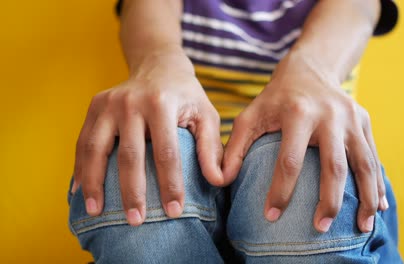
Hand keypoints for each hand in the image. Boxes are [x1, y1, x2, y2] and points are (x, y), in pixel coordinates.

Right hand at [72, 51, 223, 225]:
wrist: (158, 65)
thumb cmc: (186, 96)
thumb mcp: (206, 115)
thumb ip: (212, 147)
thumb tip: (218, 181)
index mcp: (162, 104)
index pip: (167, 153)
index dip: (170, 185)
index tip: (174, 212)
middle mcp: (131, 102)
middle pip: (129, 155)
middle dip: (132, 192)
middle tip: (135, 221)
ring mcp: (108, 103)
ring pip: (96, 149)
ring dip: (94, 183)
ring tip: (95, 212)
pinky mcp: (94, 106)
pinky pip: (83, 141)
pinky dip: (80, 167)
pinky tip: (80, 191)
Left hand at [222, 50, 387, 232]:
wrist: (310, 69)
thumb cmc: (275, 98)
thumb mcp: (250, 115)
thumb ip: (234, 146)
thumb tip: (222, 180)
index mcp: (298, 113)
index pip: (290, 160)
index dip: (281, 191)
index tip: (271, 216)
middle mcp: (329, 115)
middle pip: (334, 166)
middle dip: (329, 202)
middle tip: (320, 229)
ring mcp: (352, 118)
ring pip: (364, 163)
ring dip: (365, 198)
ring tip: (363, 227)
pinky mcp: (364, 121)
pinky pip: (374, 157)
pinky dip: (377, 183)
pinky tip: (379, 206)